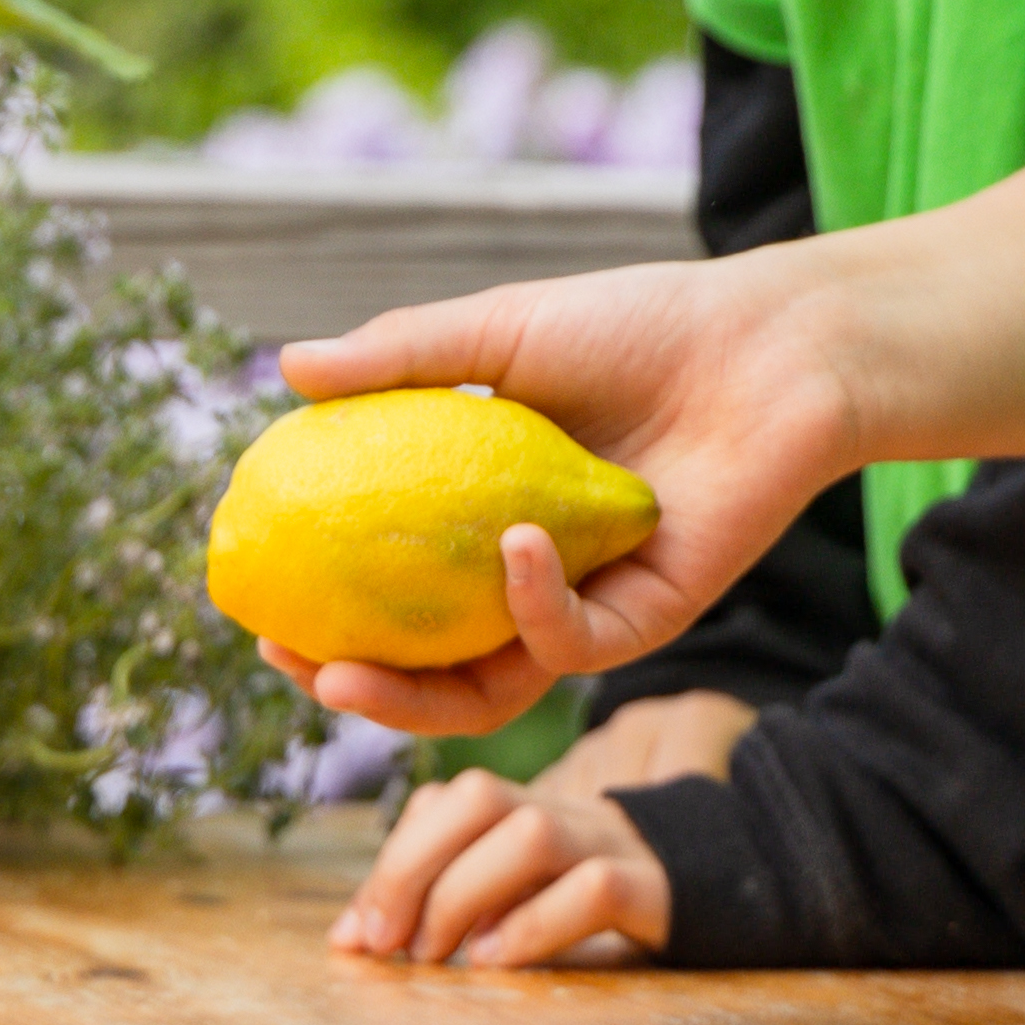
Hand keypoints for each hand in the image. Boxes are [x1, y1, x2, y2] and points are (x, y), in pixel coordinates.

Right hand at [255, 270, 854, 739]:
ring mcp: (586, 606)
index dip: (325, 612)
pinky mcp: (648, 619)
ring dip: (414, 698)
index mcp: (484, 519)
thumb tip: (286, 367)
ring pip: (490, 692)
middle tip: (293, 664)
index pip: (392, 594)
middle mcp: (528, 578)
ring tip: (345, 672)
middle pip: (429, 669)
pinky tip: (513, 544)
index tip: (258, 605)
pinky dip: (531, 605)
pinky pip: (571, 645)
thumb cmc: (641, 326)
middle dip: (354, 686)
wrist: (767, 343)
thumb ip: (400, 356)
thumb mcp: (500, 330)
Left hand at [331, 702, 745, 968]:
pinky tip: (498, 964)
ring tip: (439, 958)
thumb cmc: (600, 900)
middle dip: (412, 868)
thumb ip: (445, 898)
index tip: (355, 936)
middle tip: (385, 944)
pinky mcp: (656, 888)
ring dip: (466, 894)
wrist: (733, 886)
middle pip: (477, 798)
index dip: (392, 859)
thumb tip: (349, 936)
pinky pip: (594, 888)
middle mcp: (566, 813)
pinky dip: (534, 925)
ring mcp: (614, 844)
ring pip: (532, 833)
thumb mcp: (521, 892)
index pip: (446, 801)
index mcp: (528, 808)